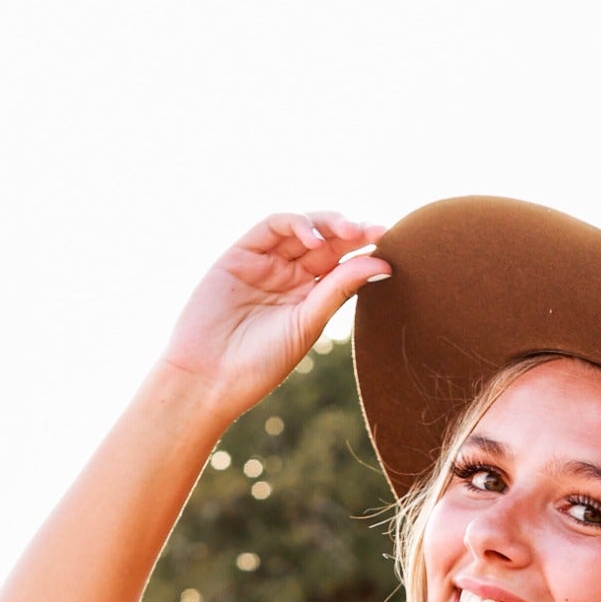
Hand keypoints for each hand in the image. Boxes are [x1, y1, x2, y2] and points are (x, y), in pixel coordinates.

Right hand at [160, 211, 389, 421]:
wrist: (209, 378)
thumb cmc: (259, 363)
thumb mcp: (307, 325)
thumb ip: (339, 290)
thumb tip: (384, 264)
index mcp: (308, 297)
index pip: (341, 263)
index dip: (364, 251)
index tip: (391, 246)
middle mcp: (288, 276)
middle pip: (326, 242)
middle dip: (351, 232)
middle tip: (376, 232)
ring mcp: (264, 262)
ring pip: (302, 229)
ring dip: (327, 223)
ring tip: (349, 230)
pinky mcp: (240, 253)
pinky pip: (271, 226)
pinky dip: (295, 224)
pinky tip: (314, 238)